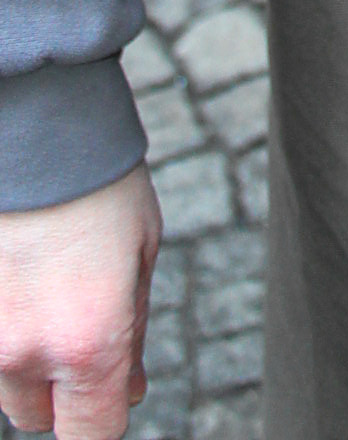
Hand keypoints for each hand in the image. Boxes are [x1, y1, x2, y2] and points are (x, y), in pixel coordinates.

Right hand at [0, 166, 160, 437]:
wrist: (33, 130)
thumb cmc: (98, 183)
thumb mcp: (142, 253)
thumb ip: (132, 333)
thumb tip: (128, 388)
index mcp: (89, 344)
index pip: (93, 434)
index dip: (106, 417)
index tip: (113, 396)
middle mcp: (26, 353)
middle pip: (41, 418)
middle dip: (67, 392)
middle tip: (85, 334)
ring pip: (5, 387)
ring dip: (29, 364)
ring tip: (52, 294)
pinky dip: (4, 329)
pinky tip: (25, 280)